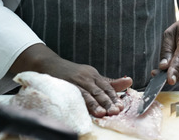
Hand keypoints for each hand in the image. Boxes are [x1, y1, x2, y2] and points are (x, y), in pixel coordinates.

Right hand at [11, 44, 132, 116]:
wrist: (49, 65)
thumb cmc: (72, 73)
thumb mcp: (91, 76)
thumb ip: (109, 82)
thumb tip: (129, 81)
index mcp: (93, 74)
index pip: (107, 86)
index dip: (114, 97)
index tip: (121, 106)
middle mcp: (86, 76)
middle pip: (99, 90)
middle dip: (108, 102)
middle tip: (116, 111)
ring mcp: (75, 81)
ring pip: (88, 94)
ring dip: (96, 104)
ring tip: (103, 113)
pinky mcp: (65, 85)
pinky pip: (74, 94)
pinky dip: (81, 102)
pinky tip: (85, 109)